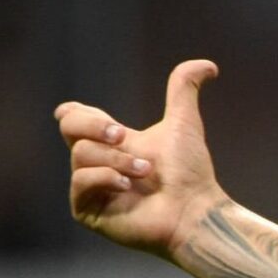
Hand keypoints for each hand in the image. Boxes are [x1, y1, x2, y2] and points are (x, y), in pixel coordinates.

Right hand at [57, 59, 224, 257]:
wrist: (194, 209)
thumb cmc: (190, 173)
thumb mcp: (182, 122)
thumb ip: (185, 88)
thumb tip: (208, 65)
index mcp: (112, 143)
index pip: (75, 118)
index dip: (73, 111)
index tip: (76, 109)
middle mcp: (98, 164)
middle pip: (69, 127)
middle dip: (95, 125)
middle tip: (121, 134)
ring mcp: (91, 189)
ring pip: (81, 154)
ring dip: (118, 160)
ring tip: (145, 173)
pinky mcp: (87, 211)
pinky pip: (80, 181)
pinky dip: (105, 178)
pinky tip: (126, 186)